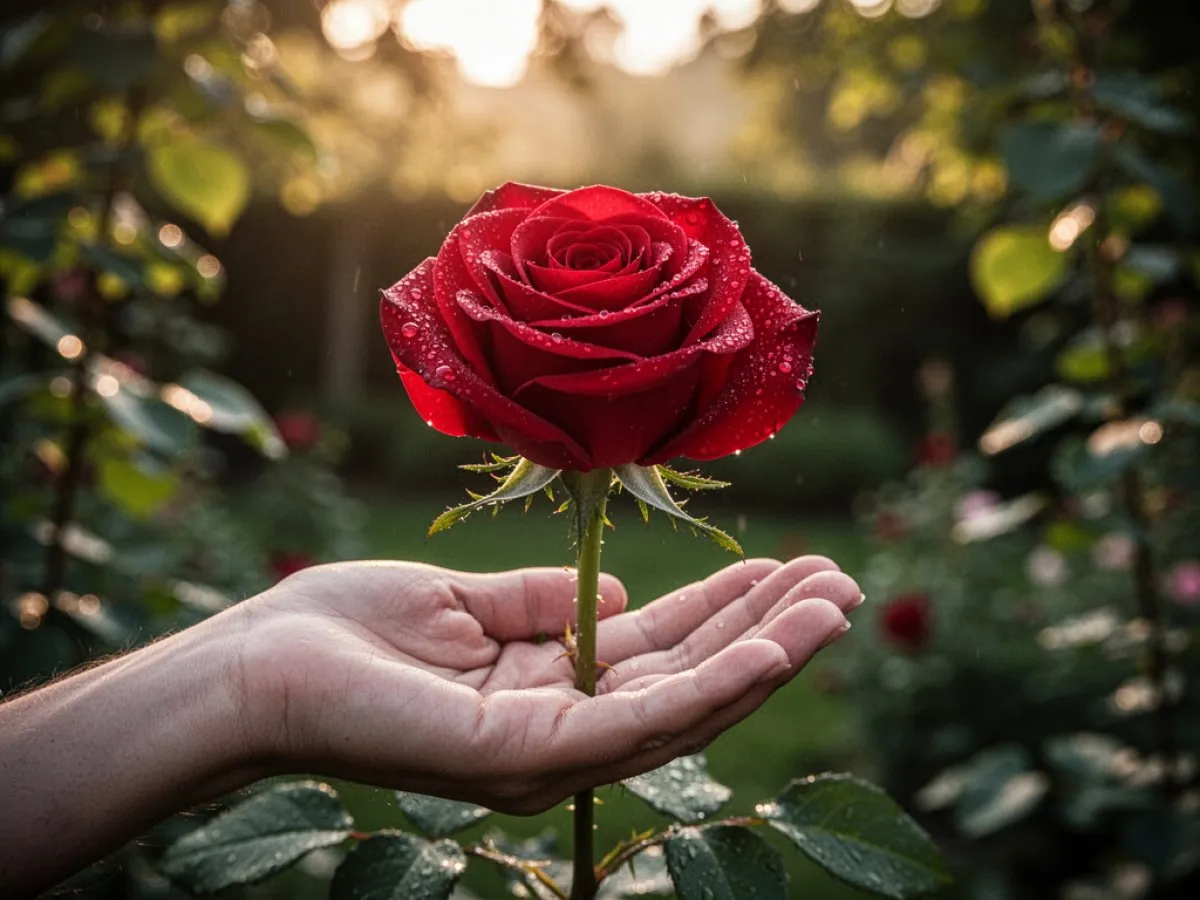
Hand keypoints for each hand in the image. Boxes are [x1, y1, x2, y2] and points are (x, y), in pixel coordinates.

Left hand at [239, 557, 862, 812]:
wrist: (258, 667)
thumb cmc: (346, 633)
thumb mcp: (464, 602)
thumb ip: (542, 602)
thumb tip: (622, 593)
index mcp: (546, 692)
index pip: (660, 654)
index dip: (728, 612)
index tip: (786, 566)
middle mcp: (561, 734)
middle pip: (689, 681)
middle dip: (768, 632)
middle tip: (841, 583)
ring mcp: (549, 754)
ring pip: (685, 705)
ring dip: (766, 654)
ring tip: (835, 605)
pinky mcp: (528, 757)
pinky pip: (639, 718)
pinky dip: (714, 685)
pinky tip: (772, 646)